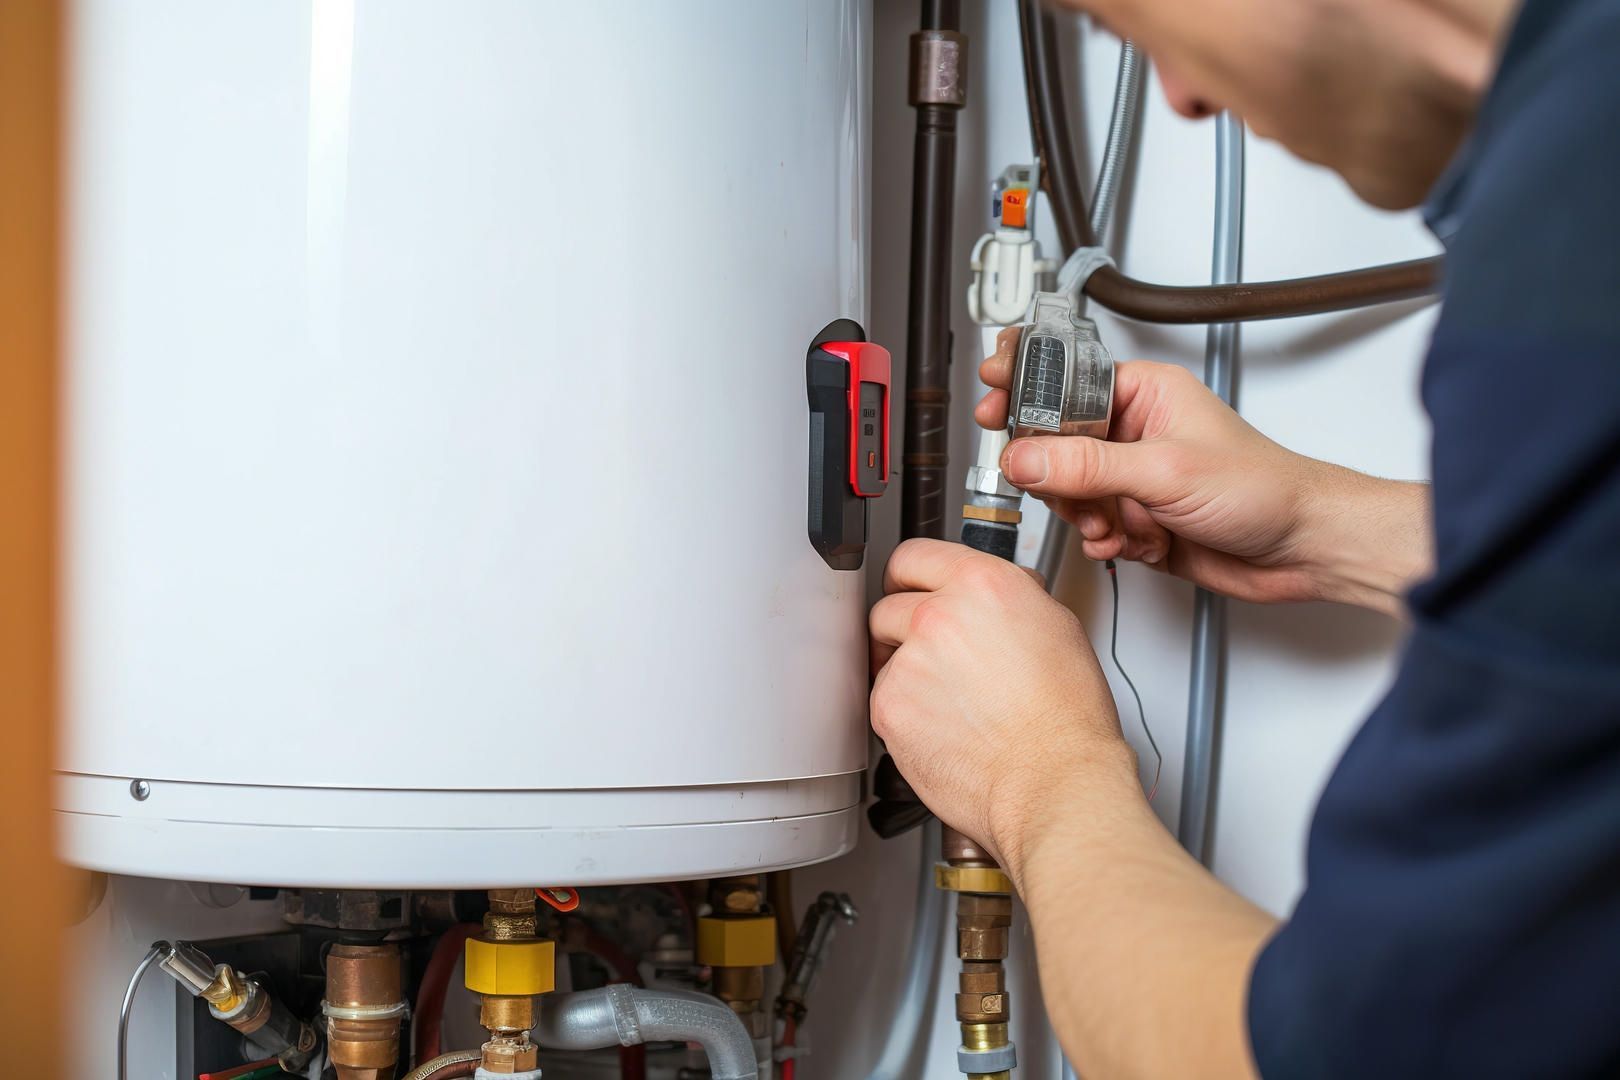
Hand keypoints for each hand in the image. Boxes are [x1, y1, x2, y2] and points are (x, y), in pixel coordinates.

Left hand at [869, 538, 1140, 873]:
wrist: (1053, 780)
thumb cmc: (1065, 717)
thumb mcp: (1055, 627)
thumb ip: (1008, 599)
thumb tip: (989, 597)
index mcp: (982, 584)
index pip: (914, 556)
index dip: (910, 576)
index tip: (907, 587)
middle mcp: (939, 615)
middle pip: (888, 606)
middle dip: (903, 628)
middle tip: (933, 655)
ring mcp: (909, 661)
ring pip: (883, 656)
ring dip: (904, 671)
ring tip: (948, 700)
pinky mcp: (889, 707)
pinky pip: (882, 698)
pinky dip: (903, 711)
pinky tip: (942, 724)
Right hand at [976, 328, 1430, 612]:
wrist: (1302, 549)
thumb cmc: (1265, 488)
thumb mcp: (1166, 470)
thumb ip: (1087, 465)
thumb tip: (1026, 458)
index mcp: (1146, 393)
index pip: (1066, 381)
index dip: (1026, 391)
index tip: (993, 399)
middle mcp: (1134, 431)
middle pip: (1056, 444)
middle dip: (1062, 477)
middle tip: (1075, 491)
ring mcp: (1133, 477)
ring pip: (1069, 492)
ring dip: (1088, 516)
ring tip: (1120, 524)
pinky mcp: (1136, 519)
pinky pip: (1090, 527)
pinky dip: (1105, 541)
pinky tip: (1133, 542)